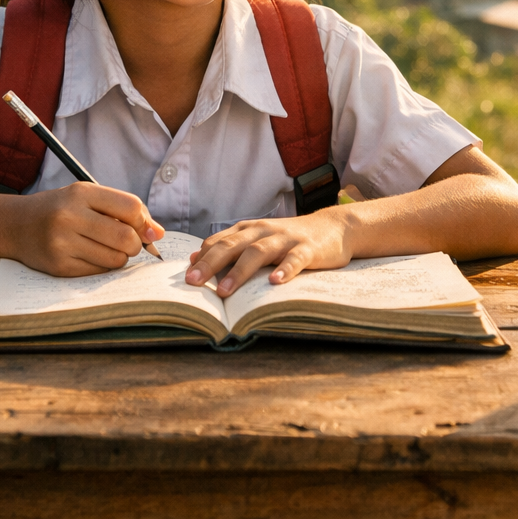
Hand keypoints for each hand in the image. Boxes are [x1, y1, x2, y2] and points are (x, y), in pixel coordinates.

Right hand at [7, 182, 164, 277]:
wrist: (16, 225)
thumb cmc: (61, 209)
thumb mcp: (87, 197)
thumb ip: (124, 210)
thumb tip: (159, 233)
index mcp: (80, 193)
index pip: (130, 207)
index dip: (144, 221)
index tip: (146, 229)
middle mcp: (69, 216)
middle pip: (126, 237)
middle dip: (136, 244)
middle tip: (129, 243)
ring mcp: (61, 243)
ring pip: (115, 258)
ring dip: (121, 257)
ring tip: (107, 248)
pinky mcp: (58, 266)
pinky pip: (99, 271)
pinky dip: (103, 266)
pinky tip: (90, 255)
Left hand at [185, 212, 353, 296]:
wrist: (333, 227)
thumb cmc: (290, 239)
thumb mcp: (258, 240)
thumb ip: (230, 247)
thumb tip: (195, 259)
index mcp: (248, 230)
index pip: (219, 242)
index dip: (201, 259)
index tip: (184, 278)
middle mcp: (263, 231)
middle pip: (232, 246)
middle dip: (210, 264)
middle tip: (192, 283)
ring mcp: (286, 239)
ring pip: (258, 253)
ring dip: (239, 271)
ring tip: (224, 290)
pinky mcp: (308, 248)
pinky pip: (295, 259)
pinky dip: (285, 270)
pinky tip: (275, 283)